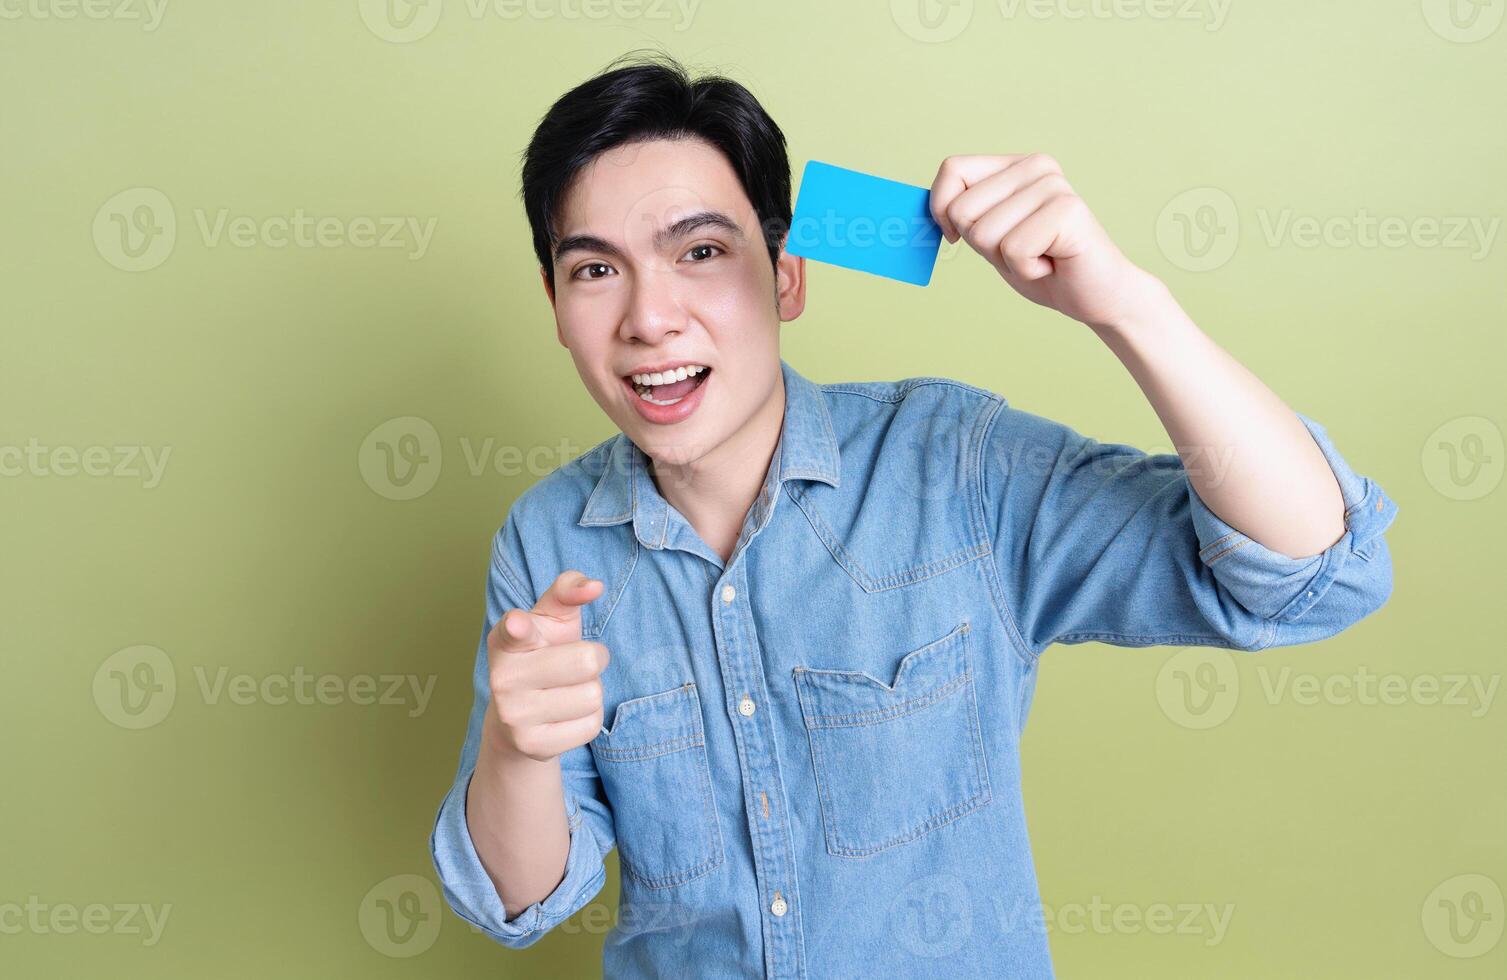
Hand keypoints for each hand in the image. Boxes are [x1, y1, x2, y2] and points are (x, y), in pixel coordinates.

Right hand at [484, 569, 609, 762]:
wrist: (517, 715)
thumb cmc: (543, 652)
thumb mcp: (552, 618)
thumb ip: (569, 589)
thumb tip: (594, 586)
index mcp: (506, 639)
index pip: (514, 630)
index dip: (519, 626)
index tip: (518, 623)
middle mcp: (503, 677)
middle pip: (586, 661)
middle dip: (595, 658)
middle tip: (578, 663)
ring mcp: (514, 715)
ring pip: (592, 696)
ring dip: (591, 691)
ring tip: (567, 689)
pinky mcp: (531, 746)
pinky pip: (590, 726)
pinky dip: (588, 718)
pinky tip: (565, 715)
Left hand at [928, 153, 1154, 327]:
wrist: (1096, 298)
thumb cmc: (1042, 267)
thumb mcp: (990, 238)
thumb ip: (961, 217)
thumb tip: (916, 212)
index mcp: (1016, 165)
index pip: (952, 169)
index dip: (942, 211)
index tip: (961, 236)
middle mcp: (1037, 166)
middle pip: (962, 208)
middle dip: (983, 246)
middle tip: (1023, 251)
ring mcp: (1054, 186)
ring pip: (984, 233)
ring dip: (1007, 261)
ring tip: (1041, 257)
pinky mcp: (1068, 211)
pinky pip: (1013, 250)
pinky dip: (1028, 271)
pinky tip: (1053, 264)